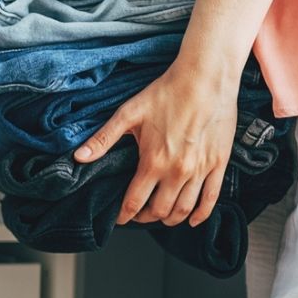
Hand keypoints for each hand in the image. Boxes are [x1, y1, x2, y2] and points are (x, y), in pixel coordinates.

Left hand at [73, 61, 240, 226]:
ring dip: (170, 219)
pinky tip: (192, 219)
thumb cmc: (167, 92)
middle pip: (160, 210)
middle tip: (139, 215)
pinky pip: (211, 199)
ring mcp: (201, 170)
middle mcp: (178, 171)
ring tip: (161, 216)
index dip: (124, 215)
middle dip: (146, 217)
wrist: (206, 78)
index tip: (120, 218)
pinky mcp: (219, 164)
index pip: (135, 202)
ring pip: (184, 209)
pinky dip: (201, 214)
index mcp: (154, 162)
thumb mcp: (129, 114)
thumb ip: (103, 139)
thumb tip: (78, 157)